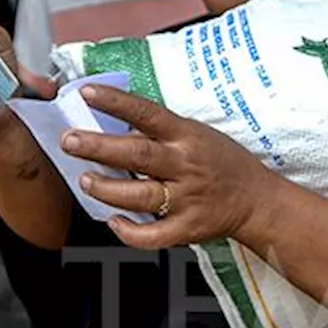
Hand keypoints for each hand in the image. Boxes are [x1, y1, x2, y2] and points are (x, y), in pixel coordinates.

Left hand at [59, 85, 278, 248]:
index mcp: (188, 136)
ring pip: (138, 196)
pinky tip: (113, 221)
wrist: (257, 200)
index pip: (147, 114)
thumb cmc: (223, 162)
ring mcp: (186, 199)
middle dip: (98, 147)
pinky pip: (152, 236)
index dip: (115, 102)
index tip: (86, 92)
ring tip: (85, 180)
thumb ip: (161, 131)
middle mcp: (185, 165)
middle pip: (137, 155)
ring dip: (106, 189)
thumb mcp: (197, 134)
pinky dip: (128, 232)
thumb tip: (112, 122)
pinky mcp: (187, 228)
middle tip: (70, 141)